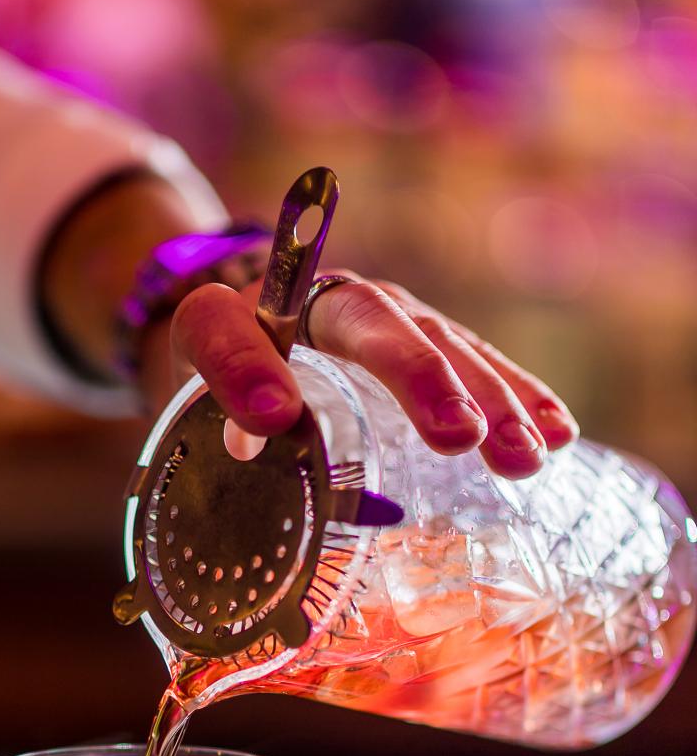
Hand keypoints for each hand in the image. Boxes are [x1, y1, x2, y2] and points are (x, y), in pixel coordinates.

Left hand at [147, 273, 578, 480]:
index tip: (269, 418)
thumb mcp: (198, 370)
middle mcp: (342, 300)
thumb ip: (219, 384)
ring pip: (448, 345)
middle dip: (425, 380)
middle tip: (461, 436)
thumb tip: (261, 426)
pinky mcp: (433, 346)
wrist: (250, 326)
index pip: (259, 324)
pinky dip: (519, 395)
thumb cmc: (223, 363)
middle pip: (384, 325)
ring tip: (526, 455)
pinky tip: (557, 431)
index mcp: (265, 305)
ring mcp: (397, 319)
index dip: (261, 363)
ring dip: (491, 400)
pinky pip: (480, 363)